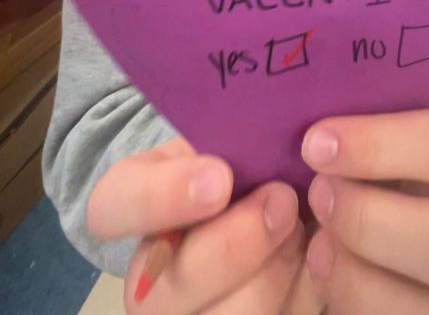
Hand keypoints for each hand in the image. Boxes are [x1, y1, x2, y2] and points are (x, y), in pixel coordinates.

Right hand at [88, 138, 304, 314]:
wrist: (275, 200)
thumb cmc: (245, 162)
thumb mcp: (228, 139)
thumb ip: (229, 140)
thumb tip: (259, 137)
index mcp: (133, 209)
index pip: (111, 207)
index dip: (159, 199)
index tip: (219, 178)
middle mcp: (149, 281)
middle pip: (163, 292)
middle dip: (233, 248)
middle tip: (282, 201)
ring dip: (273, 274)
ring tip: (303, 228)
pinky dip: (303, 291)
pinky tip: (317, 255)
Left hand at [301, 107, 428, 314]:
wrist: (366, 209)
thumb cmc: (355, 157)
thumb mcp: (358, 128)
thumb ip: (346, 113)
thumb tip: (306, 97)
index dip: (377, 145)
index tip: (316, 142)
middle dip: (368, 220)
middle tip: (316, 194)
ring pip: (426, 302)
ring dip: (354, 270)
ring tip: (317, 239)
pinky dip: (349, 301)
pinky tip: (324, 268)